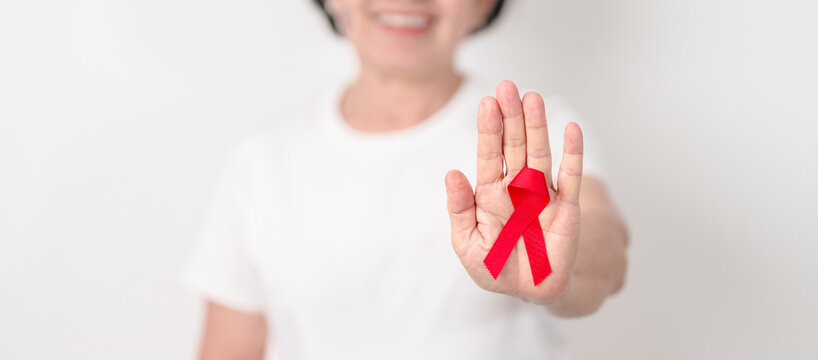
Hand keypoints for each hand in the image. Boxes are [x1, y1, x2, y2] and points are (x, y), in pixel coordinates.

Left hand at [445, 80, 583, 304]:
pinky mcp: (566, 208)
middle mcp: (516, 186)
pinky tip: (571, 129)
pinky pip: (570, 177)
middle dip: (511, 117)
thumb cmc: (496, 266)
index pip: (489, 154)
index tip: (487, 103)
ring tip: (532, 98)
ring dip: (537, 126)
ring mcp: (542, 194)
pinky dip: (572, 154)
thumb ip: (460, 210)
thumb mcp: (468, 244)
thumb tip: (451, 174)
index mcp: (490, 193)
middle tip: (507, 87)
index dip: (489, 130)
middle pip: (514, 145)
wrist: (530, 291)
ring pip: (540, 153)